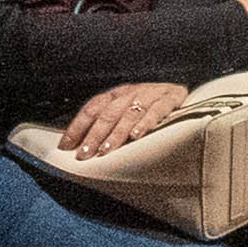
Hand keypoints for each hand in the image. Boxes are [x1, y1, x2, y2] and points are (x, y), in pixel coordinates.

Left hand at [60, 79, 191, 159]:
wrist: (182, 91)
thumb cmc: (150, 106)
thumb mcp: (126, 111)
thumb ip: (108, 124)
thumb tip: (80, 145)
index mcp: (116, 94)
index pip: (92, 108)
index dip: (77, 126)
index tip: (66, 146)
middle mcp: (131, 92)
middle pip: (108, 113)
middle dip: (94, 135)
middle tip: (84, 154)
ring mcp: (150, 94)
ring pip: (129, 113)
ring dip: (116, 133)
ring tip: (106, 150)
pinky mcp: (170, 98)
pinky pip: (156, 111)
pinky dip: (145, 123)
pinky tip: (137, 136)